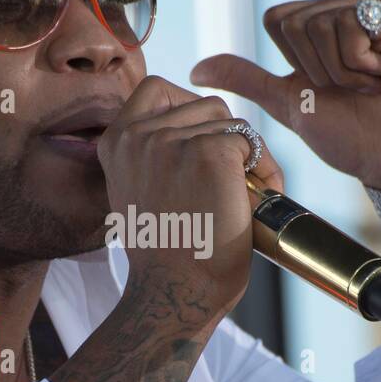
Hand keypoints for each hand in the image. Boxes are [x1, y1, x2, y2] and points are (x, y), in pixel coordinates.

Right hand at [96, 76, 283, 317]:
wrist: (175, 292)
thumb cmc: (165, 256)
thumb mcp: (137, 192)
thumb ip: (149, 156)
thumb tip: (188, 131)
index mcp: (115, 141)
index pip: (155, 89)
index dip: (187, 107)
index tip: (201, 142)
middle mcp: (138, 134)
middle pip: (204, 104)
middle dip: (227, 137)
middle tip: (236, 180)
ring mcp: (172, 140)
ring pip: (231, 122)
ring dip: (249, 156)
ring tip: (247, 197)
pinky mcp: (209, 152)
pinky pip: (250, 143)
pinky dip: (265, 171)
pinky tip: (257, 202)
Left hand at [189, 0, 380, 191]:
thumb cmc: (350, 134)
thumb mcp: (288, 103)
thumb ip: (247, 79)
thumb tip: (195, 70)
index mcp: (324, 21)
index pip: (278, 19)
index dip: (293, 61)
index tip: (325, 85)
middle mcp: (351, 7)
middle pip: (298, 21)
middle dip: (317, 67)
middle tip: (352, 88)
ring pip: (323, 22)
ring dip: (341, 70)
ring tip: (371, 84)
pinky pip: (356, 24)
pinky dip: (362, 62)